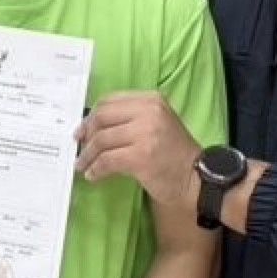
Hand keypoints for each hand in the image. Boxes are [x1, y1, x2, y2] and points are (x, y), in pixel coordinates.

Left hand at [74, 91, 200, 211]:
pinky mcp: (141, 157)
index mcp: (150, 99)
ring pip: (101, 140)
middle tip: (80, 148)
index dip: (91, 116)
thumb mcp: (156, 123)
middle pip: (101, 117)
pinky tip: (93, 175)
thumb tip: (90, 125)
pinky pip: (107, 161)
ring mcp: (145, 133)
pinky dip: (95, 169)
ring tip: (82, 165)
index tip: (82, 130)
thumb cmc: (173, 153)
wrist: (196, 178)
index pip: (109, 100)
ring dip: (87, 155)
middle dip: (86, 134)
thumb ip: (129, 118)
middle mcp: (148, 111)